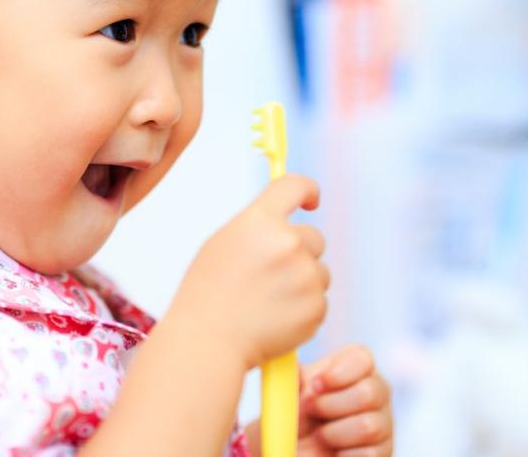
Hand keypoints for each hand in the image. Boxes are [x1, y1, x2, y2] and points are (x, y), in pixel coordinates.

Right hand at [169, 173, 328, 371]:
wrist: (208, 341)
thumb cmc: (207, 293)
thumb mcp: (223, 243)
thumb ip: (258, 227)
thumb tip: (284, 223)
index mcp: (260, 221)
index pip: (295, 185)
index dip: (307, 191)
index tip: (311, 200)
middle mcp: (288, 243)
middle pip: (313, 236)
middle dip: (299, 252)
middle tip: (269, 275)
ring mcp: (306, 276)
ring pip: (319, 271)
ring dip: (302, 282)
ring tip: (266, 302)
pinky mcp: (316, 307)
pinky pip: (319, 300)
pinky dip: (303, 309)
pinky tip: (274, 319)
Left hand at [295, 344, 392, 455]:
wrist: (298, 445)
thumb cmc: (298, 411)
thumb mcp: (292, 391)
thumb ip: (294, 376)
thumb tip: (293, 365)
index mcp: (356, 366)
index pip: (363, 359)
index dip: (338, 373)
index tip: (314, 386)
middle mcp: (377, 390)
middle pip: (368, 393)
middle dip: (330, 406)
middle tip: (310, 411)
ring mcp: (385, 421)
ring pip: (369, 426)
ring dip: (334, 433)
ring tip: (319, 434)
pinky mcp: (384, 450)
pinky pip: (370, 454)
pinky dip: (344, 455)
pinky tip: (333, 451)